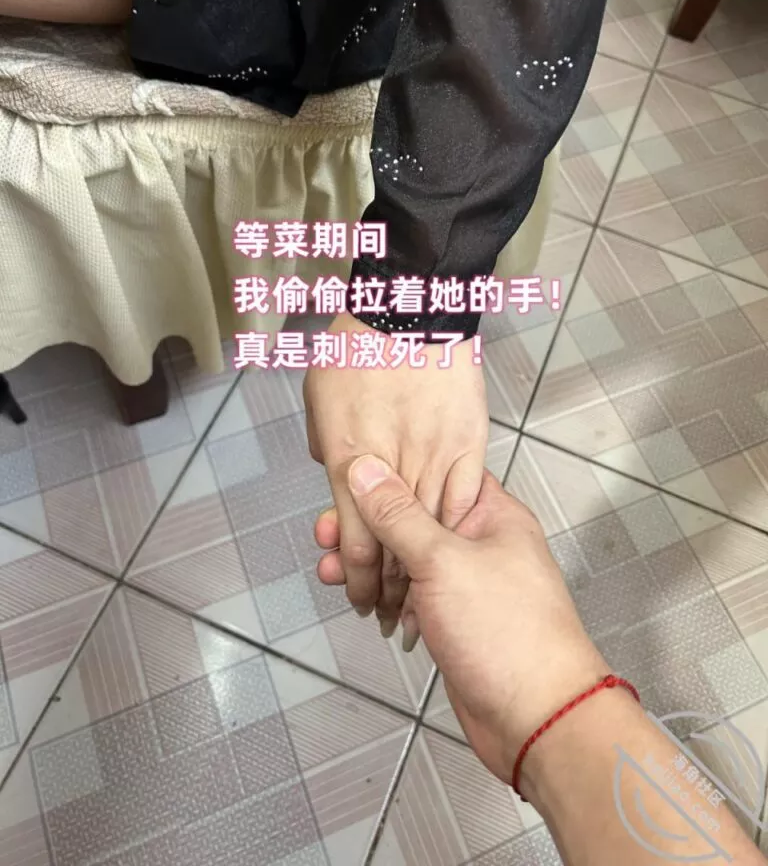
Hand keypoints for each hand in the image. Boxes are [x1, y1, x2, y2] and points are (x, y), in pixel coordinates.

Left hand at [304, 312, 487, 634]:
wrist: (409, 309)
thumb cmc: (356, 348)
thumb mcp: (318, 398)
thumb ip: (325, 447)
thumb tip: (337, 477)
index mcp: (348, 459)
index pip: (356, 541)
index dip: (358, 581)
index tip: (360, 600)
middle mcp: (392, 465)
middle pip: (393, 546)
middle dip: (390, 591)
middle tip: (390, 617)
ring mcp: (435, 455)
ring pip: (432, 531)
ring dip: (427, 570)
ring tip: (423, 600)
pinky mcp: (469, 443)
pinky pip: (466, 497)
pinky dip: (459, 530)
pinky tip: (457, 554)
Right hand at [333, 457, 607, 783]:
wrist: (536, 720)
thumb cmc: (513, 638)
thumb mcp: (444, 562)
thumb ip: (399, 515)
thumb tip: (368, 471)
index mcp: (492, 513)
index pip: (435, 471)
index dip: (390, 472)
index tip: (350, 476)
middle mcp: (481, 542)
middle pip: (414, 517)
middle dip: (367, 524)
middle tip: (328, 531)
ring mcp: (467, 582)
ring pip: (407, 558)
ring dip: (368, 561)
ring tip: (331, 565)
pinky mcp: (453, 617)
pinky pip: (411, 593)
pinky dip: (383, 592)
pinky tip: (357, 594)